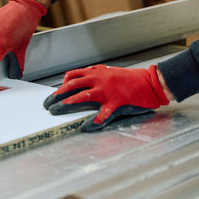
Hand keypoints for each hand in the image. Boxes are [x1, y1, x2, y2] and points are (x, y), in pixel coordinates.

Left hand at [43, 65, 169, 131]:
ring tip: (55, 111)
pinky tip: (84, 128)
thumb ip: (91, 73)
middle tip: (47, 104)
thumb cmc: (129, 79)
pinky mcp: (115, 104)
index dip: (60, 86)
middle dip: (57, 96)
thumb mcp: (108, 71)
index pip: (72, 77)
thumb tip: (71, 76)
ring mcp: (106, 92)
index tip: (52, 94)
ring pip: (81, 97)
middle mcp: (99, 80)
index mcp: (96, 73)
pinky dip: (92, 122)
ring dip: (66, 104)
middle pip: (72, 87)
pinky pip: (101, 115)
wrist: (150, 82)